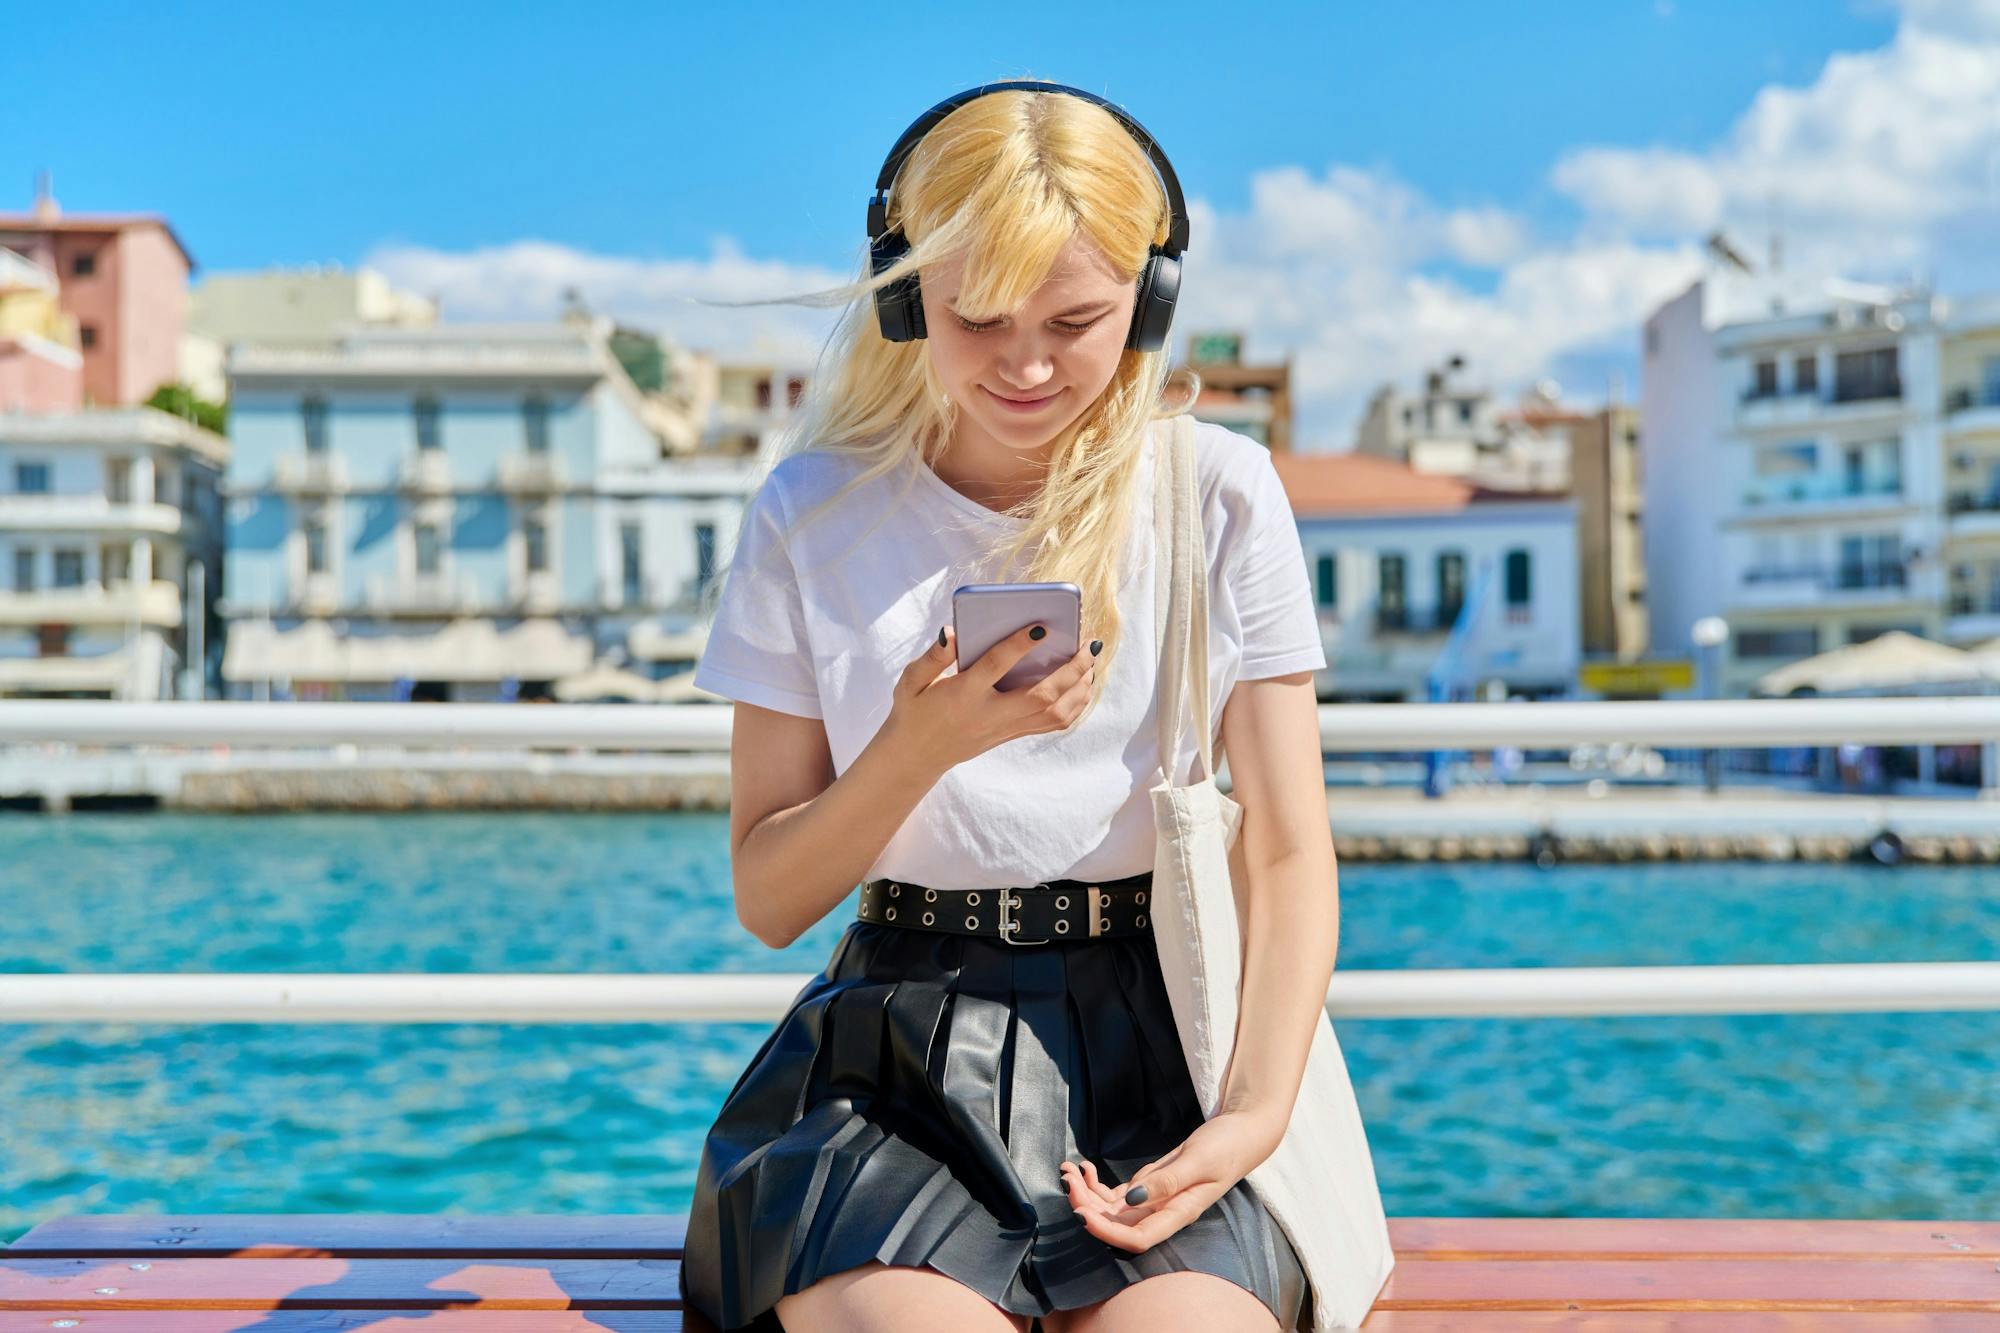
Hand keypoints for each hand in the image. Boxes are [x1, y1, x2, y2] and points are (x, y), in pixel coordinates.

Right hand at [880, 623, 1098, 777]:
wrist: (915, 755)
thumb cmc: (914, 711)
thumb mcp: (911, 681)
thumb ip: (932, 657)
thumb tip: (952, 633)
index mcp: (964, 694)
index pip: (996, 666)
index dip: (1019, 645)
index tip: (1041, 626)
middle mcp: (989, 713)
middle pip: (1041, 696)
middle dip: (1071, 670)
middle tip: (1088, 645)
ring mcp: (1004, 727)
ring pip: (1054, 714)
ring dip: (1079, 688)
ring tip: (1090, 662)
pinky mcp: (1011, 734)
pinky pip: (1051, 724)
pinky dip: (1073, 705)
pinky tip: (1080, 685)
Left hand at [1059, 1109, 1283, 1252]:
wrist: (1240, 1132)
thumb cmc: (1225, 1147)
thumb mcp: (1198, 1161)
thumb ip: (1167, 1182)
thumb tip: (1131, 1200)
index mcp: (1178, 1213)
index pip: (1137, 1238)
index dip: (1107, 1232)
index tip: (1082, 1213)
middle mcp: (1163, 1212)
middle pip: (1118, 1225)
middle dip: (1088, 1207)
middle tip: (1067, 1180)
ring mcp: (1155, 1200)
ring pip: (1113, 1210)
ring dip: (1087, 1195)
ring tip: (1068, 1170)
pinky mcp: (1151, 1185)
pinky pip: (1117, 1195)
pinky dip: (1097, 1185)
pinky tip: (1085, 1168)